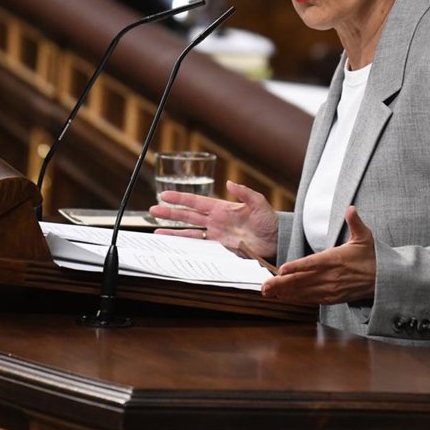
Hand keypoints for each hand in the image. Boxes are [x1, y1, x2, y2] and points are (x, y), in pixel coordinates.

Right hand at [150, 180, 278, 257]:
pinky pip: (199, 244)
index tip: (165, 194)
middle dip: (170, 213)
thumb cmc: (269, 220)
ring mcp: (216, 233)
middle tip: (153, 209)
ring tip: (156, 229)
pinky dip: (186, 244)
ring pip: (189, 230)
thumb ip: (244, 193)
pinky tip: (174, 243)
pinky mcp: (220, 246)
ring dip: (173, 229)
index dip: (180, 198)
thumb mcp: (258, 203)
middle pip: (188, 215)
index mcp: (222, 207)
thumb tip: (230, 183)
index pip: (196, 201)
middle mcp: (215, 220)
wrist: (276, 239)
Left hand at [261, 206, 375, 304]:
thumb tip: (351, 208)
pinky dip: (296, 298)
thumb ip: (355, 222)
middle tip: (265, 286)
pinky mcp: (332, 298)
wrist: (384, 281)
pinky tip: (283, 297)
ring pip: (304, 292)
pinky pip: (310, 299)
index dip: (297, 267)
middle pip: (303, 281)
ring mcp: (331, 289)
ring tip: (268, 292)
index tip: (282, 269)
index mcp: (337, 259)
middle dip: (282, 284)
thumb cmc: (372, 257)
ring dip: (285, 292)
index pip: (313, 263)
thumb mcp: (365, 237)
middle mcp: (332, 276)